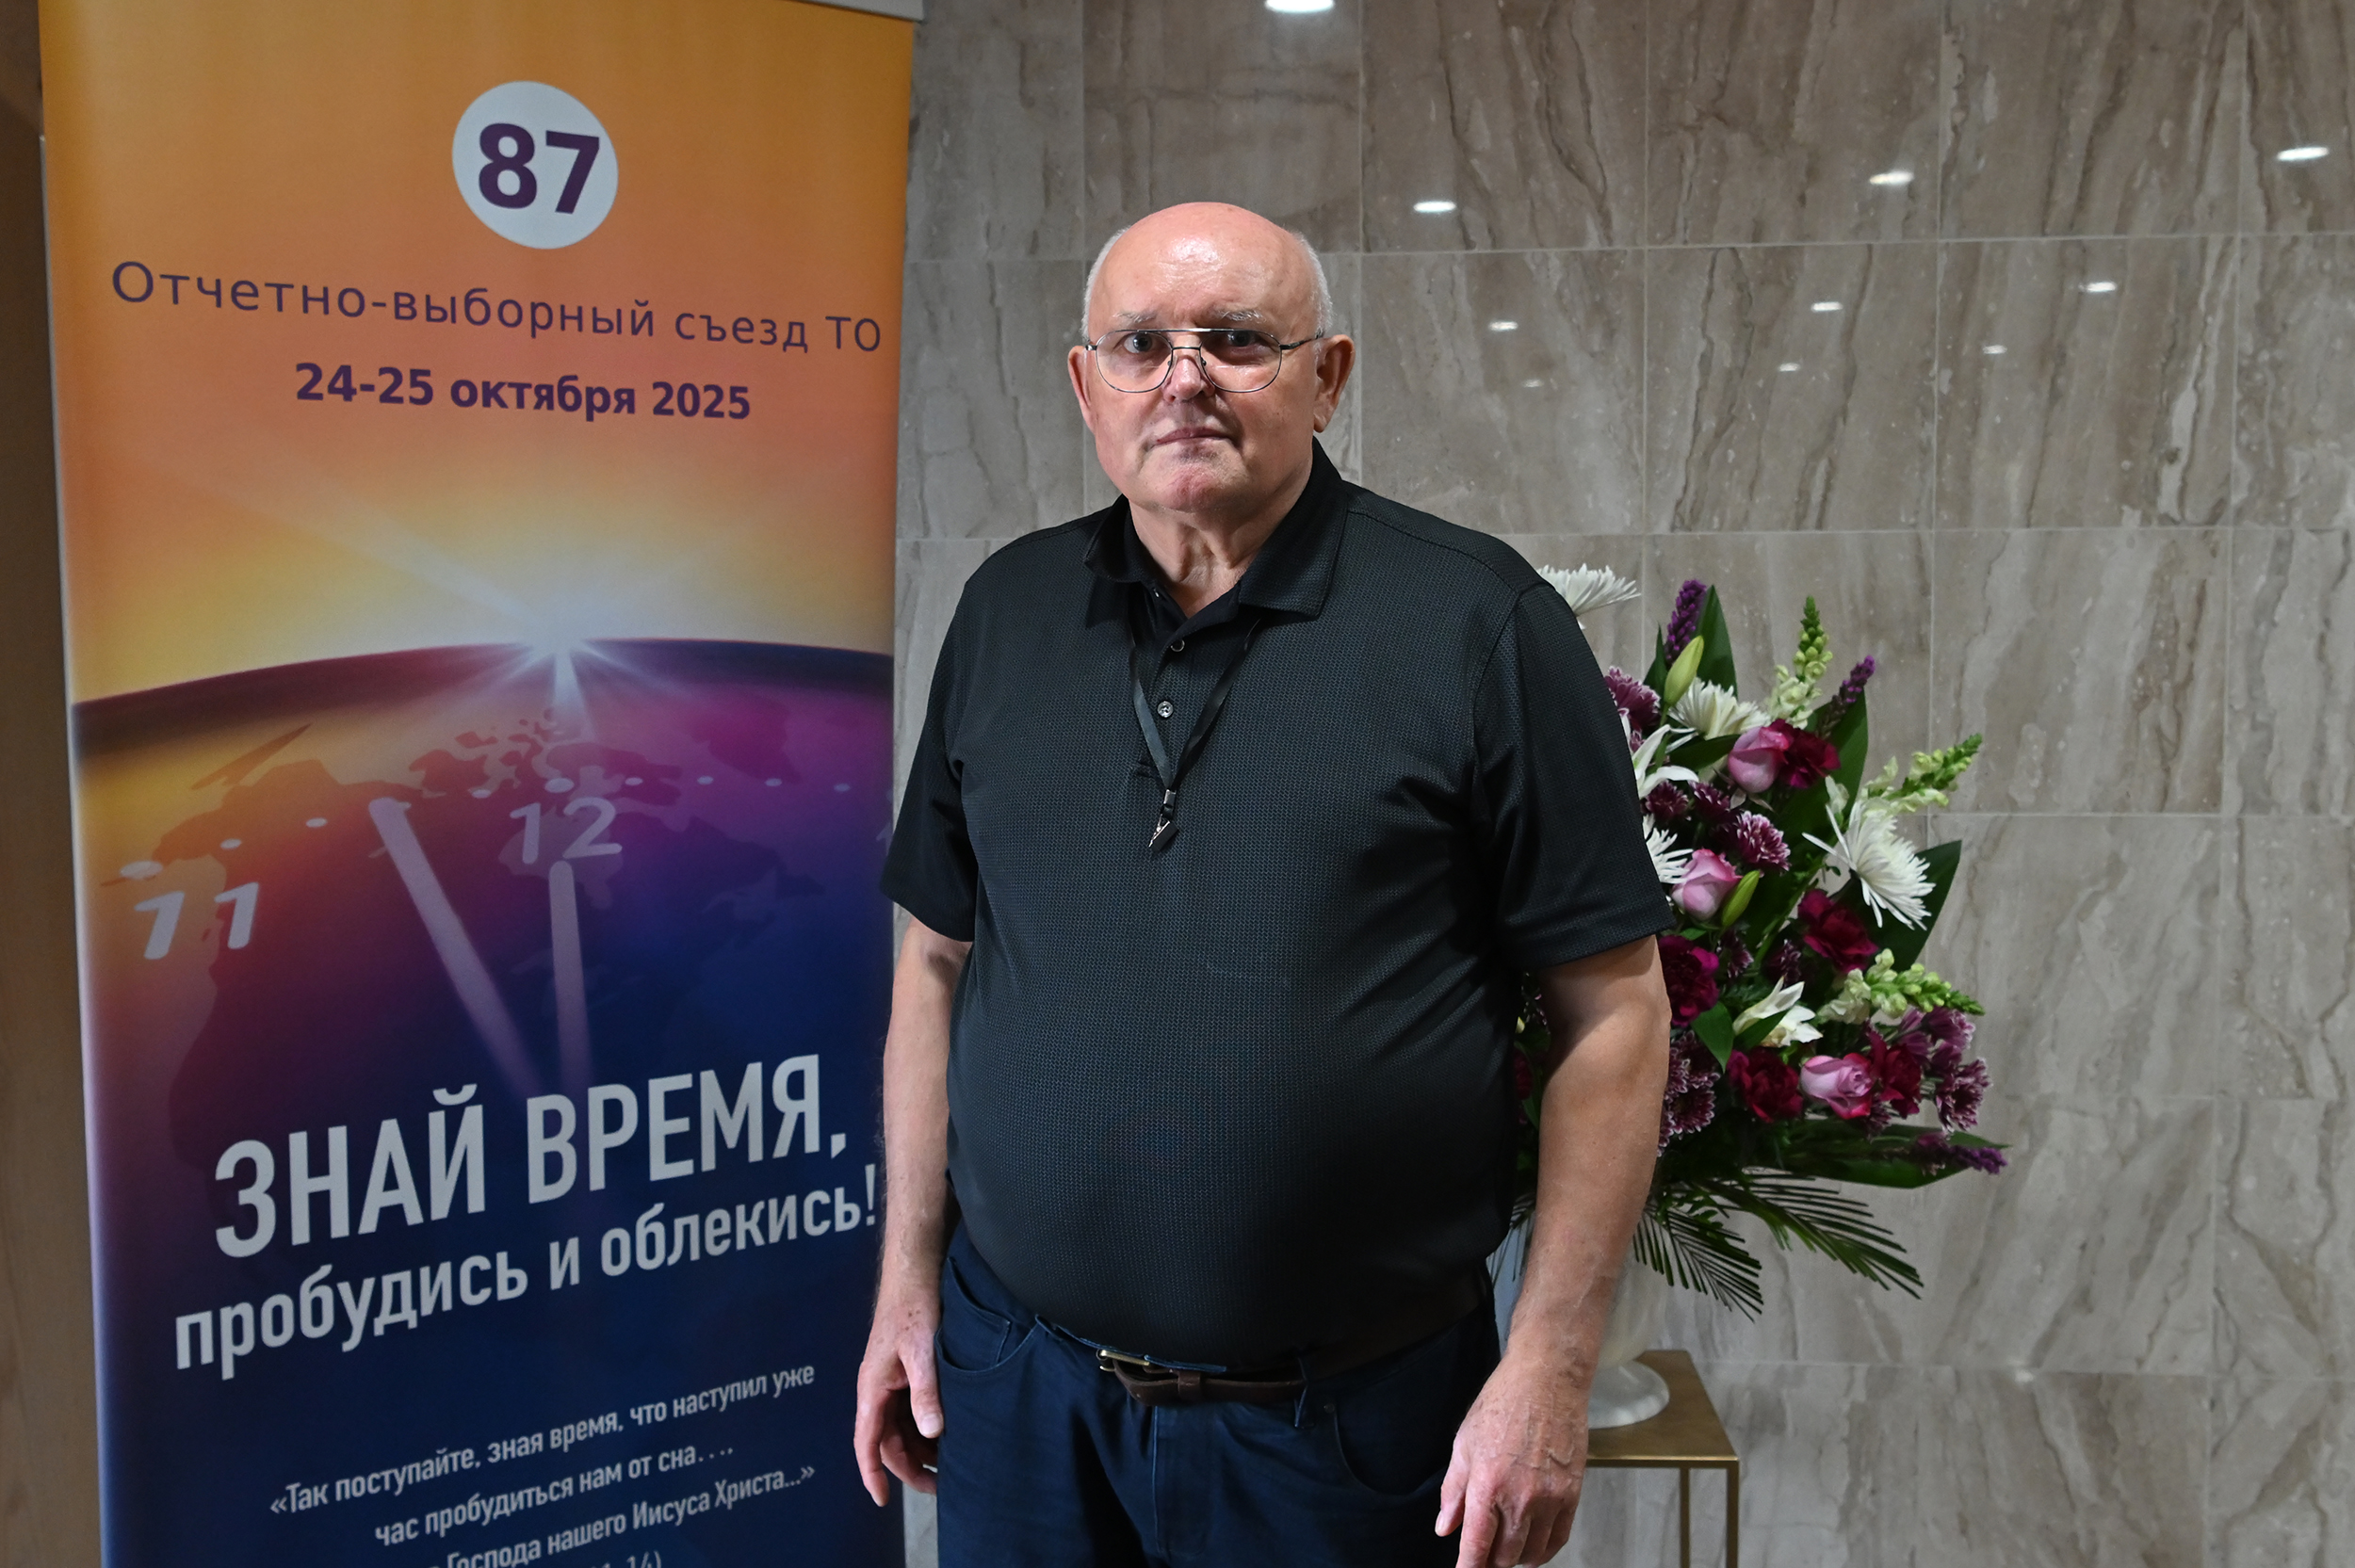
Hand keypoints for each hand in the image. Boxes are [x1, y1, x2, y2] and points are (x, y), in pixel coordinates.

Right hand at [853, 1274, 943, 1503]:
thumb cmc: (914, 1303)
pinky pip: (914, 1410)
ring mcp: (893, 1381)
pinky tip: (951, 1435)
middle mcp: (879, 1389)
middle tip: (942, 1487)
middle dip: (910, 1467)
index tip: (883, 1502)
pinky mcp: (908, 1372)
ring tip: (953, 1465)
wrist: (917, 1267)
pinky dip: (929, 1426)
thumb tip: (931, 1433)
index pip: (866, 1442)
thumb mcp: (922, 1349)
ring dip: (922, 1448)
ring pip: (903, 1428)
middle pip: (889, 1441)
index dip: (872, 1475)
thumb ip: (926, 1391)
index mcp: (873, 1387)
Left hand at [1434, 1347, 1590, 1565]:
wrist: (1548, 1380)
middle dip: (1490, 1561)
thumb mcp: (1465, 1443)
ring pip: (1532, 1552)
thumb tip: (1445, 1528)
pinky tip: (1534, 1549)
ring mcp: (1550, 1498)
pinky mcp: (1572, 1494)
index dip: (1468, 1567)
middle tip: (1483, 1555)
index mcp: (1487, 1485)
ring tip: (1506, 1552)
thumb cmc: (1502, 1404)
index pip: (1476, 1545)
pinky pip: (1559, 1538)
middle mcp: (1520, 1498)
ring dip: (1516, 1558)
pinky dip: (1545, 1551)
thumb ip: (1454, 1490)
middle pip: (1505, 1555)